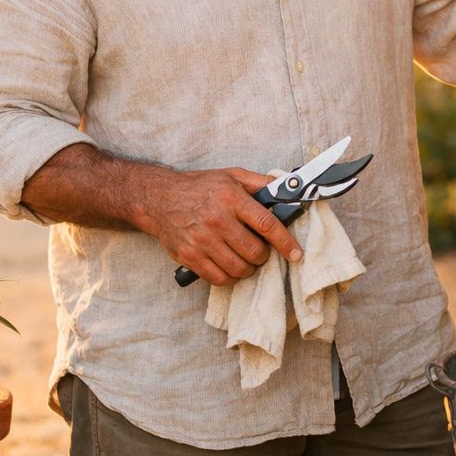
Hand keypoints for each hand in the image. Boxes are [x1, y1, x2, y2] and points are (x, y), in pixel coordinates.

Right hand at [146, 167, 302, 285]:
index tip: (296, 253)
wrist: (160, 198)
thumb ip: (260, 183)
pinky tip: (228, 265)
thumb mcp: (231, 176)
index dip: (285, 242)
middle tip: (259, 250)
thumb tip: (286, 187)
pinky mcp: (189, 256)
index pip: (266, 224)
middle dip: (263, 255)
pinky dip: (229, 277)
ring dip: (248, 268)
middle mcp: (217, 220)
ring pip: (239, 269)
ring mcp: (202, 240)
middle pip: (255, 252)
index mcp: (231, 198)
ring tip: (244, 258)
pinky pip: (219, 278)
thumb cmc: (199, 187)